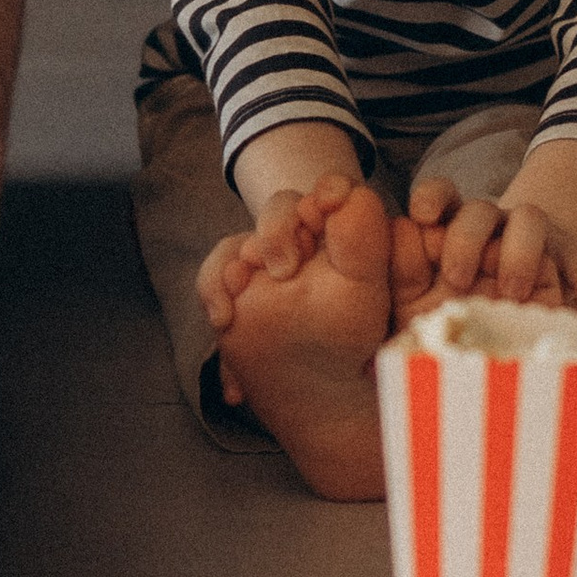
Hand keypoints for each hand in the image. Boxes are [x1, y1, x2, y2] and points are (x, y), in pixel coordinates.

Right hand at [197, 175, 358, 335]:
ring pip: (242, 239)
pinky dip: (214, 292)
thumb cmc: (347, 333)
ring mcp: (263, 262)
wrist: (316, 384)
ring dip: (241, 259)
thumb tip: (341, 195)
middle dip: (278, 229)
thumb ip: (363, 240)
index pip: (334, 194)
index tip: (326, 205)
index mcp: (339, 235)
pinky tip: (224, 320)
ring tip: (243, 288)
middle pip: (283, 208)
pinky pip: (213, 274)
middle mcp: (300, 240)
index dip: (329, 192)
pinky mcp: (234, 287)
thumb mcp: (363, 288)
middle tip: (284, 270)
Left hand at [408, 171, 576, 312]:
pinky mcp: (571, 261)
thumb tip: (381, 292)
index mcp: (454, 228)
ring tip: (511, 293)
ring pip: (529, 220)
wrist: (512, 315)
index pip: (441, 196)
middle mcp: (494, 226)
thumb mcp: (424, 303)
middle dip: (467, 238)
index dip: (431, 198)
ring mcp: (535, 239)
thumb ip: (405, 290)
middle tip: (457, 279)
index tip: (421, 215)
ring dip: (518, 252)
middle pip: (481, 210)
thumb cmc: (455, 310)